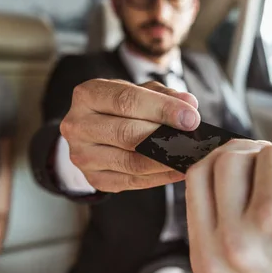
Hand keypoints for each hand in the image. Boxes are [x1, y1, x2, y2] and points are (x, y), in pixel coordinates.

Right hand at [61, 79, 200, 192]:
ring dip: (165, 162)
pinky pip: (132, 181)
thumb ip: (163, 95)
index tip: (191, 118)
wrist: (93, 131)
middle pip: (127, 134)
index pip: (126, 101)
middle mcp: (78, 125)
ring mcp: (83, 156)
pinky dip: (159, 178)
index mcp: (87, 95)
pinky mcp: (94, 178)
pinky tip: (178, 171)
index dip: (161, 109)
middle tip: (193, 141)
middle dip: (165, 137)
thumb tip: (189, 104)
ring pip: (130, 162)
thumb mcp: (138, 91)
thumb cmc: (119, 107)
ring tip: (189, 158)